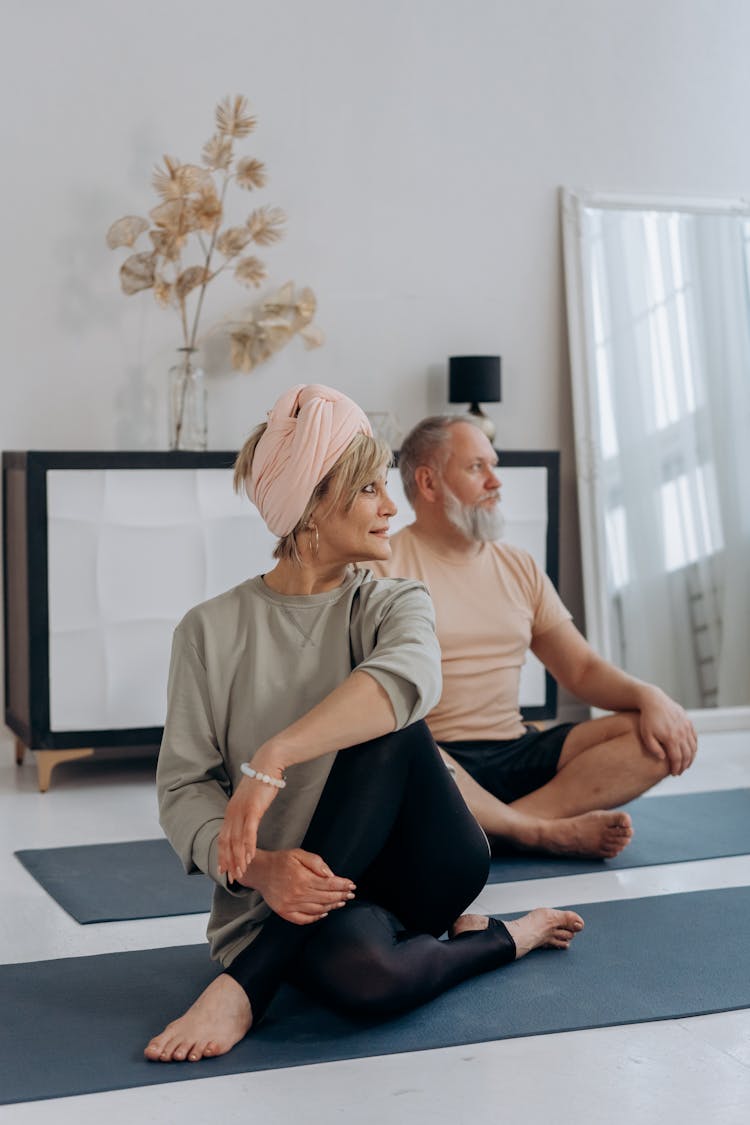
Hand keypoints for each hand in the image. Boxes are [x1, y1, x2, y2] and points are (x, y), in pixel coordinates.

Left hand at [217, 773, 279, 881]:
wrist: (267, 764)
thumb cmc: (261, 782)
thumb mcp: (250, 800)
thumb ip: (246, 813)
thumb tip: (247, 824)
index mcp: (230, 812)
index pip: (222, 838)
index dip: (222, 856)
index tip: (223, 870)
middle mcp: (232, 813)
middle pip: (227, 843)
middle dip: (229, 862)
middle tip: (232, 877)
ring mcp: (241, 811)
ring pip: (237, 840)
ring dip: (239, 858)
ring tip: (242, 871)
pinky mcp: (253, 809)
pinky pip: (249, 832)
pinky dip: (248, 846)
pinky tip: (250, 856)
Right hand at [240, 849, 355, 924]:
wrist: (260, 871)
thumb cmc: (280, 861)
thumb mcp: (298, 854)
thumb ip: (316, 862)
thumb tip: (331, 875)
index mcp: (303, 878)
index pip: (329, 884)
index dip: (343, 885)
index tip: (352, 885)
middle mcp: (298, 894)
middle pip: (326, 898)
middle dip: (341, 896)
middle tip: (351, 894)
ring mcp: (291, 905)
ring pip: (318, 909)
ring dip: (332, 906)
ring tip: (341, 902)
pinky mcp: (285, 912)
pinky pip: (304, 919)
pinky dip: (316, 918)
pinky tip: (324, 913)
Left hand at [638, 688, 697, 775]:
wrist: (653, 700)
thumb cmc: (647, 719)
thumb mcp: (646, 735)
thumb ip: (654, 748)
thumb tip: (663, 758)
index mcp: (671, 738)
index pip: (677, 758)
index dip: (676, 768)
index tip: (674, 774)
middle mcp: (681, 733)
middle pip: (687, 755)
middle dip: (684, 766)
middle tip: (679, 772)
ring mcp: (686, 727)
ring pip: (693, 747)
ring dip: (691, 758)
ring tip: (685, 765)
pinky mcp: (688, 722)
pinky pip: (694, 738)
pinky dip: (694, 747)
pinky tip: (690, 752)